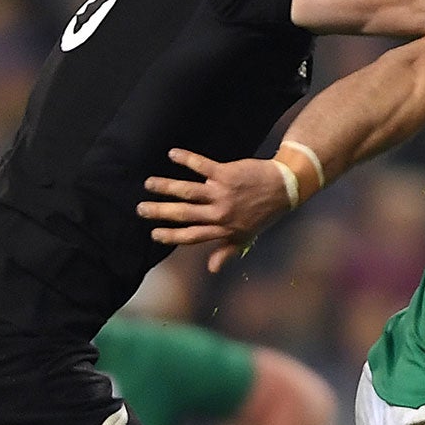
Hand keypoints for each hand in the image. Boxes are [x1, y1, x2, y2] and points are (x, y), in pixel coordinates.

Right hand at [138, 148, 290, 271]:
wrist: (284, 188)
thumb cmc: (263, 214)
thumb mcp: (246, 238)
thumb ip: (226, 252)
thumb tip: (212, 270)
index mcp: (222, 230)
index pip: (191, 236)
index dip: (171, 236)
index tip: (153, 234)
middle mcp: (220, 214)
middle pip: (184, 214)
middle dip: (160, 212)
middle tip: (141, 209)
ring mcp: (222, 193)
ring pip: (188, 191)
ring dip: (166, 186)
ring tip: (148, 183)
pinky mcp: (226, 174)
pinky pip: (201, 165)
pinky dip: (186, 159)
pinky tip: (172, 154)